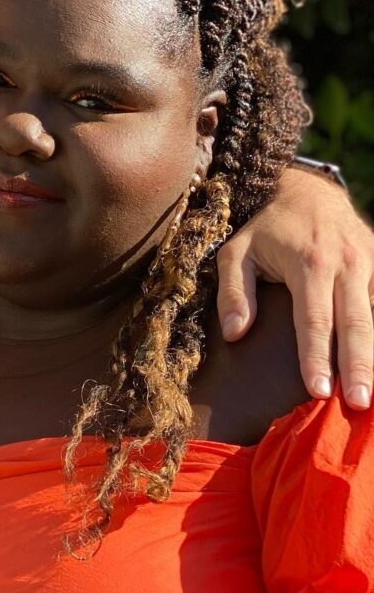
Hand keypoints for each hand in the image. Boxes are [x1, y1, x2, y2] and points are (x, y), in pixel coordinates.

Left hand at [216, 167, 373, 409]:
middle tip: (358, 404)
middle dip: (359, 366)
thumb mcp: (235, 252)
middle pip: (356, 324)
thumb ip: (233, 292)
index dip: (317, 358)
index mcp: (310, 263)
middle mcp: (348, 263)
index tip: (318, 391)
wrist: (305, 189)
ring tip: (373, 393)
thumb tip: (235, 333)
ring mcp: (371, 263)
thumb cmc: (264, 227)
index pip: (314, 320)